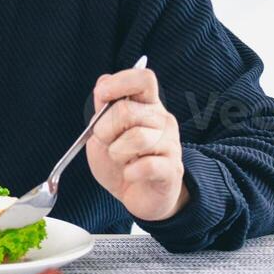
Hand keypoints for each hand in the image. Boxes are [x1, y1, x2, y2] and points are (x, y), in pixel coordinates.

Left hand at [85, 65, 188, 221]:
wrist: (137, 195)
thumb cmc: (120, 159)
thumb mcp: (103, 131)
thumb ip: (103, 108)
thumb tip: (103, 82)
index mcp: (147, 105)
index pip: (143, 78)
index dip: (119, 82)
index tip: (102, 96)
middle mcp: (162, 120)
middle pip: (128, 110)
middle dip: (104, 129)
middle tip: (107, 142)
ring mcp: (170, 144)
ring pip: (136, 138)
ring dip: (117, 152)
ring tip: (121, 160)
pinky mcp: (172, 170)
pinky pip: (146, 166)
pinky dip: (130, 172)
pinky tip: (130, 174)